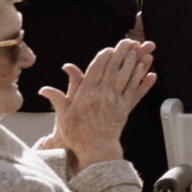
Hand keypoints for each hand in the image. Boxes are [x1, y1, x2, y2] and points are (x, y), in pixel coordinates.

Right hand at [36, 38, 156, 175]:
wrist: (95, 149)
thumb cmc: (78, 134)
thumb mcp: (63, 116)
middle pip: (114, 69)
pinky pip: (135, 90)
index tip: (109, 49)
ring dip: (133, 62)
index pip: (96, 70)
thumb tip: (43, 89)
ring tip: (138, 51)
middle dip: (121, 54)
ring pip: (127, 77)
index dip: (103, 58)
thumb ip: (57, 99)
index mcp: (87, 94)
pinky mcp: (126, 108)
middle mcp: (103, 94)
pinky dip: (142, 80)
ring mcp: (116, 100)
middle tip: (128, 42)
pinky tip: (148, 72)